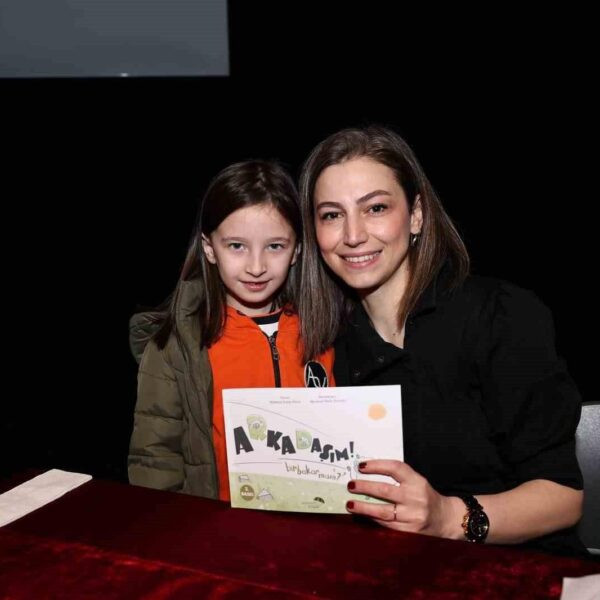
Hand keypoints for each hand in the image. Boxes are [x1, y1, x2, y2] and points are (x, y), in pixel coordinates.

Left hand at [346, 460, 463, 538]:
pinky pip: (386, 526)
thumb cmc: (425, 496)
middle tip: (350, 484)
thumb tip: (367, 472)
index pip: (395, 468)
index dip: (376, 465)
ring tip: (349, 504)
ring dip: (363, 508)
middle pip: (385, 490)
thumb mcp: (417, 482)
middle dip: (364, 487)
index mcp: (417, 481)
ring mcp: (412, 516)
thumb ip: (397, 477)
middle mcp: (415, 498)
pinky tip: (362, 516)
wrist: (446, 519)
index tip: (361, 466)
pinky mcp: (409, 532)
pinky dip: (372, 520)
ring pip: (383, 511)